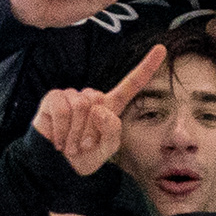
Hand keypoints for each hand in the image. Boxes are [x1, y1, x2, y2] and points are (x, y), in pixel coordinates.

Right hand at [30, 41, 166, 175]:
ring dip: (76, 133)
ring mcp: (72, 95)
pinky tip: (59, 141)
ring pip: (80, 106)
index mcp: (111, 106)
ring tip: (71, 144)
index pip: (132, 84)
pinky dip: (61, 130)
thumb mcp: (107, 148)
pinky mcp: (54, 98)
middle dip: (90, 130)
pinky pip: (62, 109)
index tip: (161, 48)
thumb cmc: (85, 155)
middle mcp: (92, 97)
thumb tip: (98, 109)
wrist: (58, 167)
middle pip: (99, 102)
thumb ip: (112, 131)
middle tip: (83, 145)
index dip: (147, 67)